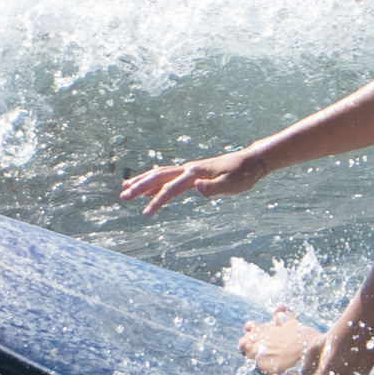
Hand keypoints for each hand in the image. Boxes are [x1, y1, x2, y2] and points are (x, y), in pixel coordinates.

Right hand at [120, 148, 264, 214]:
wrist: (251, 161)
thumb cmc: (243, 176)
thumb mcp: (232, 185)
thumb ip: (214, 188)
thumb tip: (196, 188)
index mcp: (195, 173)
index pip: (171, 188)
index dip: (157, 200)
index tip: (145, 213)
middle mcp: (189, 169)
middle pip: (159, 176)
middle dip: (140, 186)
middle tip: (123, 196)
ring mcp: (189, 169)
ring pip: (160, 173)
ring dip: (143, 181)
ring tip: (125, 188)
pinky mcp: (192, 172)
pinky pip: (168, 176)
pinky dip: (154, 181)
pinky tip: (147, 188)